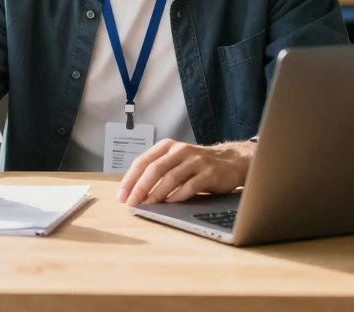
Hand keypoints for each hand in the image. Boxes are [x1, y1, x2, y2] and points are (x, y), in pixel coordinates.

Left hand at [117, 139, 253, 205]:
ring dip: (157, 193)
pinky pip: (190, 185)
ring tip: (148, 205)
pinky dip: (178, 195)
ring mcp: (195, 161)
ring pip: (171, 177)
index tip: (122, 196)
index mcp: (167, 147)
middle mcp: (180, 151)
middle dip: (140, 187)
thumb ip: (158, 170)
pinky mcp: (209, 173)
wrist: (231, 161)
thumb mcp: (176, 161)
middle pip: (155, 169)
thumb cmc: (197, 165)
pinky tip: (170, 204)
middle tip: (132, 203)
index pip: (142, 161)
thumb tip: (134, 192)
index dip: (130, 179)